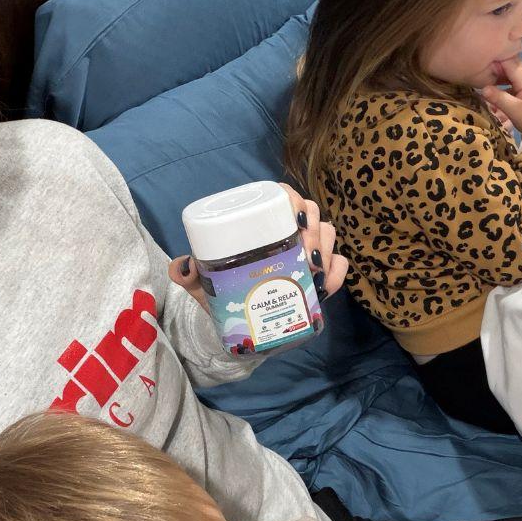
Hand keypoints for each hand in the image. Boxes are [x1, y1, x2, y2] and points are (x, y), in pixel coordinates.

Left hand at [169, 184, 348, 307]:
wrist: (243, 324)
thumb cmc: (225, 293)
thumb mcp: (206, 284)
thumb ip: (190, 275)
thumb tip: (182, 266)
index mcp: (262, 223)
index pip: (282, 196)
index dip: (292, 200)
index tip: (294, 219)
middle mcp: (289, 231)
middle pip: (312, 213)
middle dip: (313, 229)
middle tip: (304, 252)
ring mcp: (308, 252)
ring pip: (328, 235)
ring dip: (325, 250)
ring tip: (313, 270)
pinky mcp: (322, 274)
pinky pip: (339, 266)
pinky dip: (337, 273)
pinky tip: (325, 286)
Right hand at [480, 56, 521, 136]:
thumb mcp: (513, 110)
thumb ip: (498, 97)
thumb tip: (483, 88)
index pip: (509, 61)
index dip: (496, 62)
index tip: (482, 69)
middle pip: (513, 65)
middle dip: (499, 68)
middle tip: (484, 75)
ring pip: (515, 74)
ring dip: (502, 77)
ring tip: (489, 84)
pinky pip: (518, 82)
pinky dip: (507, 84)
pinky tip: (500, 93)